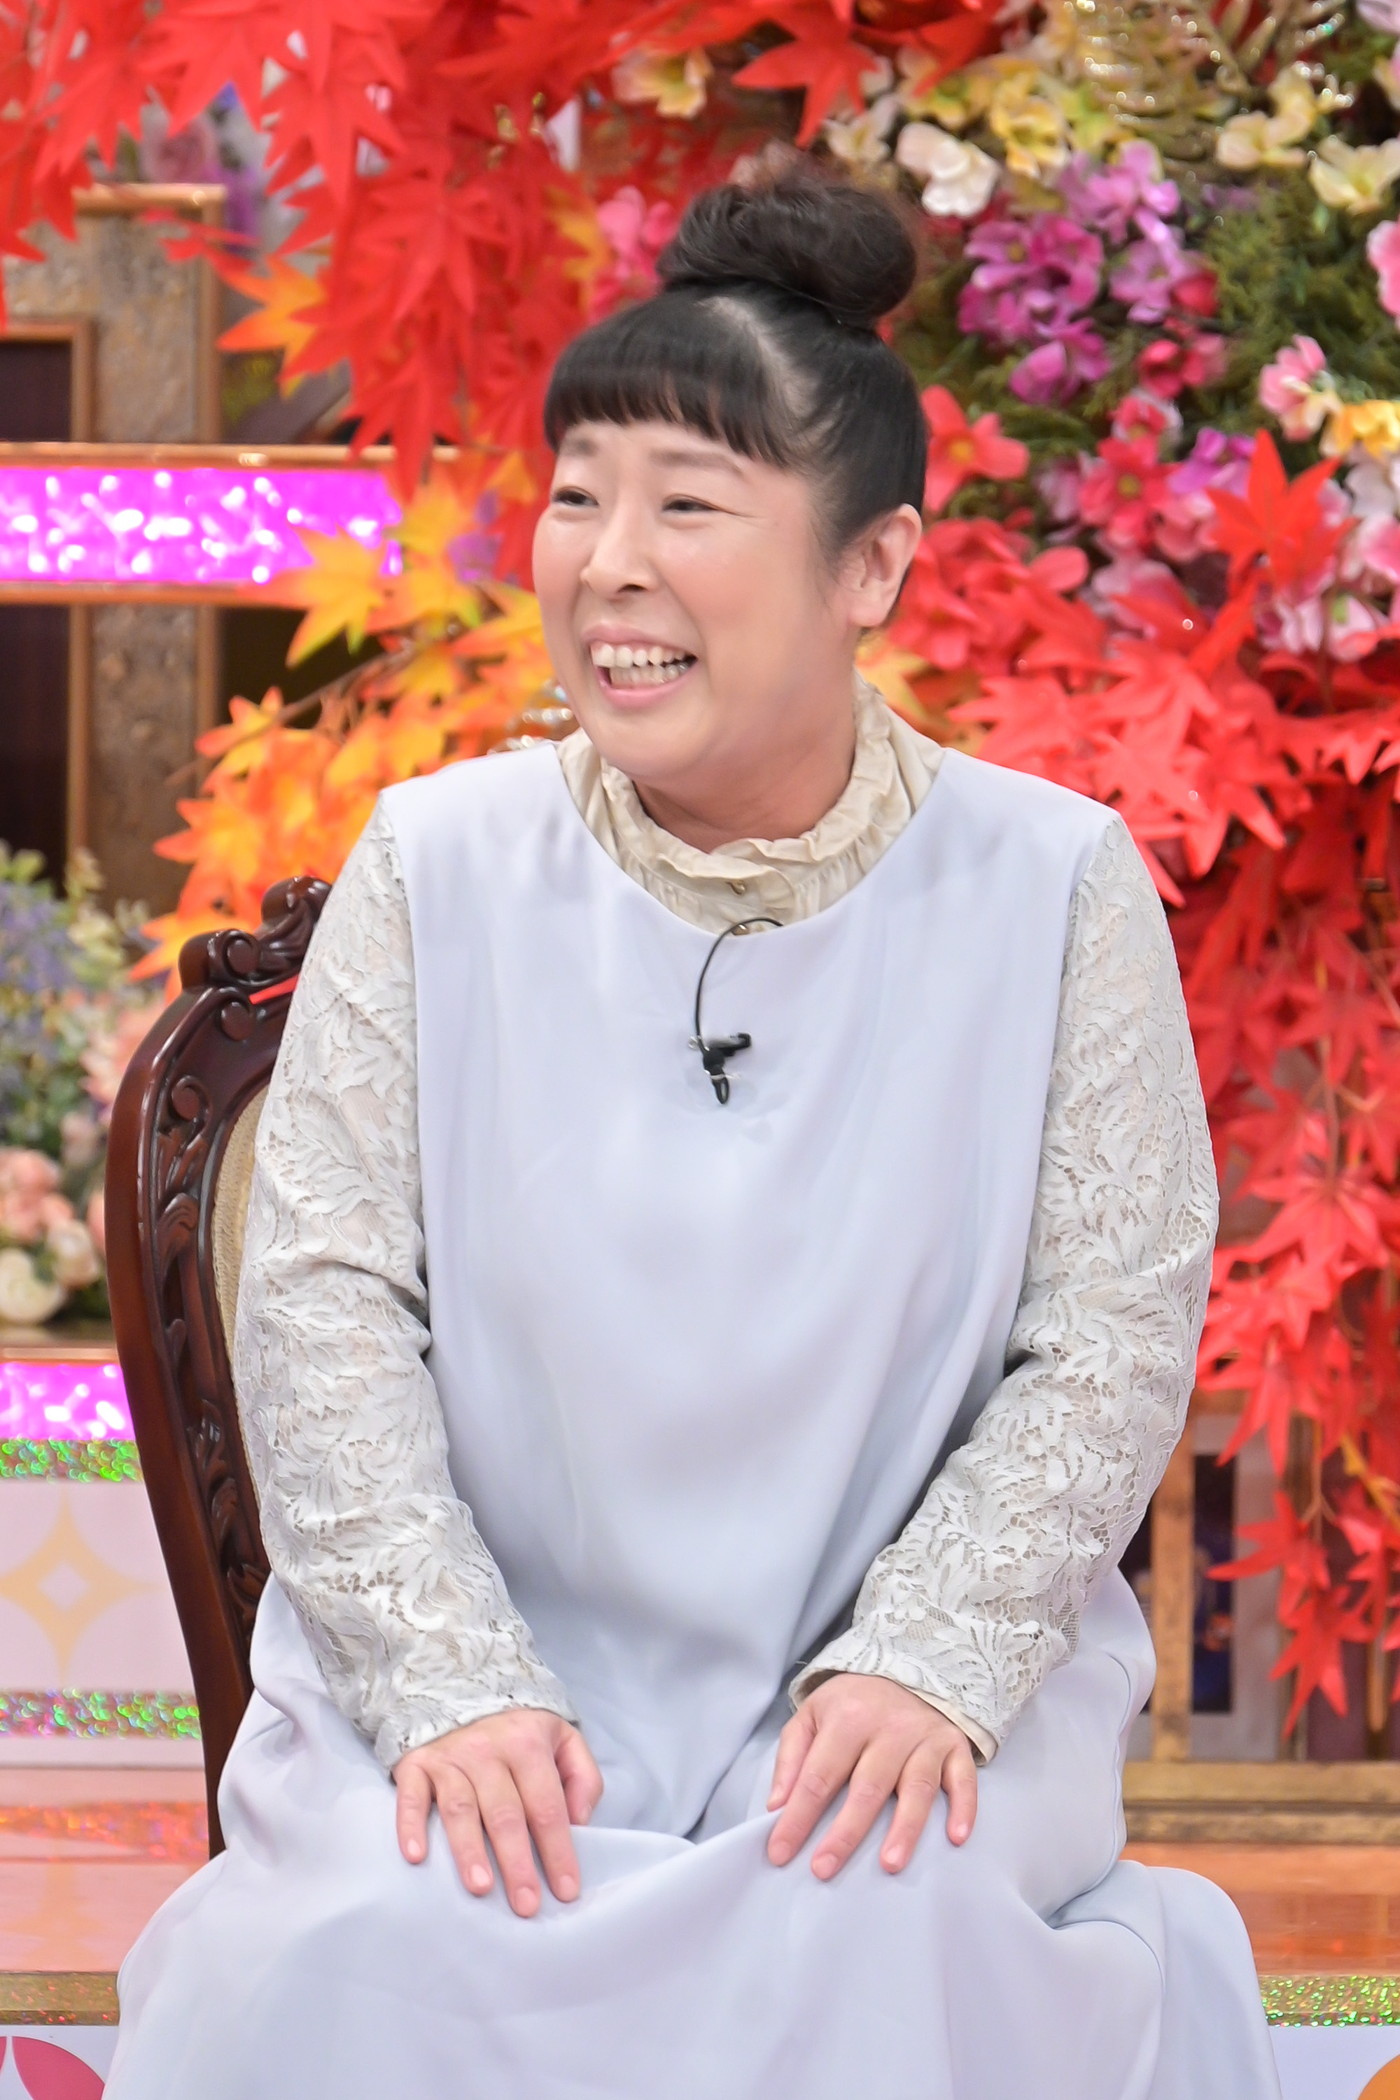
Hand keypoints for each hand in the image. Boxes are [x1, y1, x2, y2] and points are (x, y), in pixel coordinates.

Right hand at [393, 1708, 603, 1916]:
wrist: (459, 1686)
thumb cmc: (518, 1729)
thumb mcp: (562, 1737)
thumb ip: (583, 1776)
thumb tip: (581, 1822)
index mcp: (528, 1744)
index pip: (547, 1806)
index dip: (558, 1850)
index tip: (565, 1891)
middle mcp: (488, 1750)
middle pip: (505, 1813)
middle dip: (517, 1863)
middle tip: (525, 1905)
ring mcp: (450, 1757)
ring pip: (461, 1809)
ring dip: (469, 1850)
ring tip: (480, 1888)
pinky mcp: (417, 1763)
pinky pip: (412, 1797)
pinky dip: (412, 1826)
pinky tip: (416, 1856)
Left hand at [766, 1674, 976, 1879]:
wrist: (908, 1665)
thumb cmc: (853, 1703)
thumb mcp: (812, 1714)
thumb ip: (792, 1758)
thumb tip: (776, 1806)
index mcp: (847, 1719)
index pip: (818, 1776)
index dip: (798, 1817)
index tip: (780, 1853)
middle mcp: (889, 1728)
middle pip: (867, 1787)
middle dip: (845, 1832)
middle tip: (824, 1869)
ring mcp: (926, 1738)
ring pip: (917, 1788)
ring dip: (905, 1828)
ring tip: (890, 1864)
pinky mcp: (955, 1746)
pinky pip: (964, 1779)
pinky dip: (964, 1808)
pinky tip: (956, 1838)